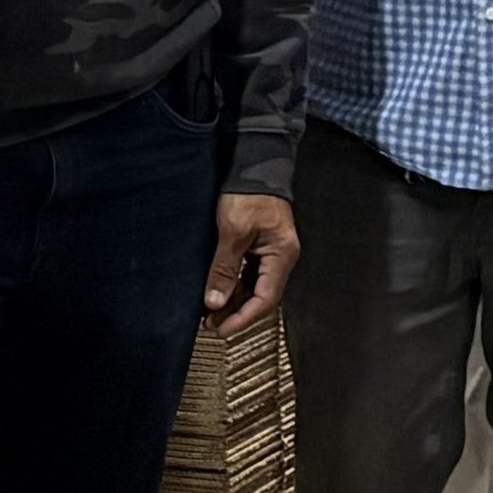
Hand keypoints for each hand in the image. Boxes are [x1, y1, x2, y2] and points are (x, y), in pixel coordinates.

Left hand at [204, 192, 298, 338]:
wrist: (256, 163)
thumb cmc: (249, 192)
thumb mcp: (232, 231)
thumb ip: (224, 269)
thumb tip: (215, 302)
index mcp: (282, 255)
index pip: (265, 300)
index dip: (243, 319)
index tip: (221, 329)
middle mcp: (281, 258)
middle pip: (262, 298)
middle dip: (237, 314)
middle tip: (211, 325)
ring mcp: (272, 252)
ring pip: (255, 288)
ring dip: (234, 302)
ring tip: (210, 313)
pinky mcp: (261, 246)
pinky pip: (250, 275)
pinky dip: (234, 286)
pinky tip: (218, 292)